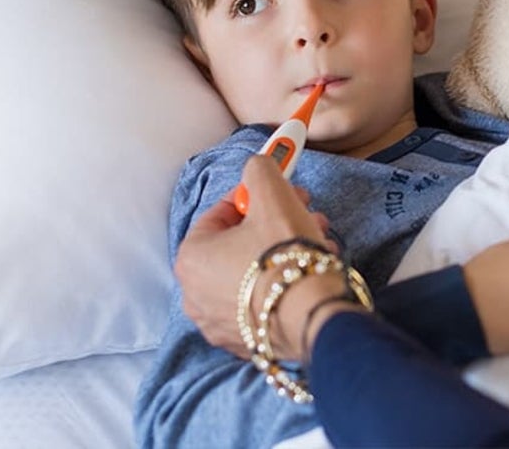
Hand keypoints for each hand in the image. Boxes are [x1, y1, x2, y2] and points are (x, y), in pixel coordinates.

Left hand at [174, 158, 333, 357]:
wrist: (314, 316)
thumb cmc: (287, 254)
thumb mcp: (272, 193)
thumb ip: (260, 169)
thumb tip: (258, 166)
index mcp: (190, 258)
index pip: (220, 214)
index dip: (255, 198)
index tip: (280, 193)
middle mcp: (195, 296)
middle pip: (238, 245)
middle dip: (275, 224)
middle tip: (304, 214)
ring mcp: (218, 324)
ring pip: (253, 274)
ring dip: (284, 252)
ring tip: (317, 242)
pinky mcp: (245, 344)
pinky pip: (261, 303)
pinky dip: (282, 286)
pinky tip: (310, 273)